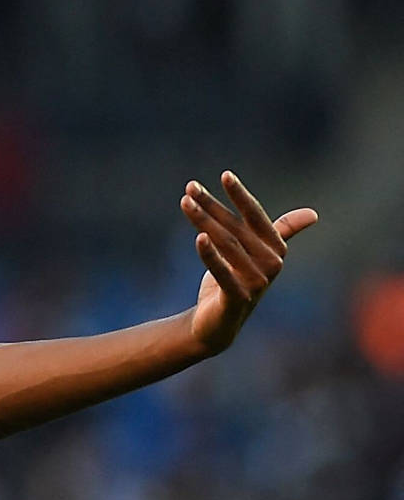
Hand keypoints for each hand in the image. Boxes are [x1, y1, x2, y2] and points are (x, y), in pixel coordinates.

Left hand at [179, 172, 317, 354]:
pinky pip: (223, 272)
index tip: (224, 175)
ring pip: (225, 245)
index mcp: (275, 249)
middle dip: (212, 205)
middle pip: (235, 228)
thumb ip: (281, 233)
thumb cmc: (235, 283)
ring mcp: (256, 282)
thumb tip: (313, 214)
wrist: (218, 325)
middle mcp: (271, 264)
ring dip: (203, 222)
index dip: (240, 195)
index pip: (256, 216)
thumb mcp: (255, 255)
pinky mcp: (238, 298)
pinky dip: (210, 255)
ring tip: (185, 203)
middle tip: (190, 187)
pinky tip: (198, 238)